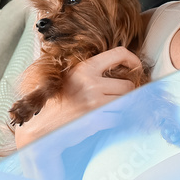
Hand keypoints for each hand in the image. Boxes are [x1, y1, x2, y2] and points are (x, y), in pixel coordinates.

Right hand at [15, 46, 143, 149]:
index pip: (119, 53)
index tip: (136, 67)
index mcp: (85, 68)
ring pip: (126, 101)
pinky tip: (102, 120)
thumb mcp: (73, 77)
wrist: (43, 126)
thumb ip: (93, 71)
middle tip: (118, 96)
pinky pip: (118, 117)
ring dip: (121, 106)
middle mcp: (91, 82)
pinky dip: (114, 120)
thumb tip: (122, 67)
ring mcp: (94, 102)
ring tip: (108, 108)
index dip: (133, 59)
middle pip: (128, 84)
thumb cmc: (59, 102)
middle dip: (127, 92)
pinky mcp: (96, 119)